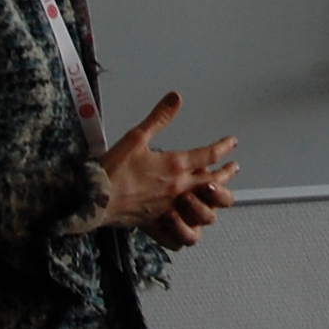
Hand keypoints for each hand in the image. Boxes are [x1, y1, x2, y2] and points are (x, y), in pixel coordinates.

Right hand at [97, 91, 238, 249]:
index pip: (208, 155)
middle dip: (226, 174)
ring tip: (219, 193)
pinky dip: (191, 226)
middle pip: (213, 183)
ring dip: (214, 200)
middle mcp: (177, 188)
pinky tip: (193, 222)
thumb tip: (176, 98)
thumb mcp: (137, 136)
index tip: (232, 142)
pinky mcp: (158, 221)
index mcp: (174, 166)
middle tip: (234, 167)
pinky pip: (182, 230)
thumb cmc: (113, 169)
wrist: (95, 198)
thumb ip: (159, 117)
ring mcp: (170, 207)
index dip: (223, 147)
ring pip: (203, 208)